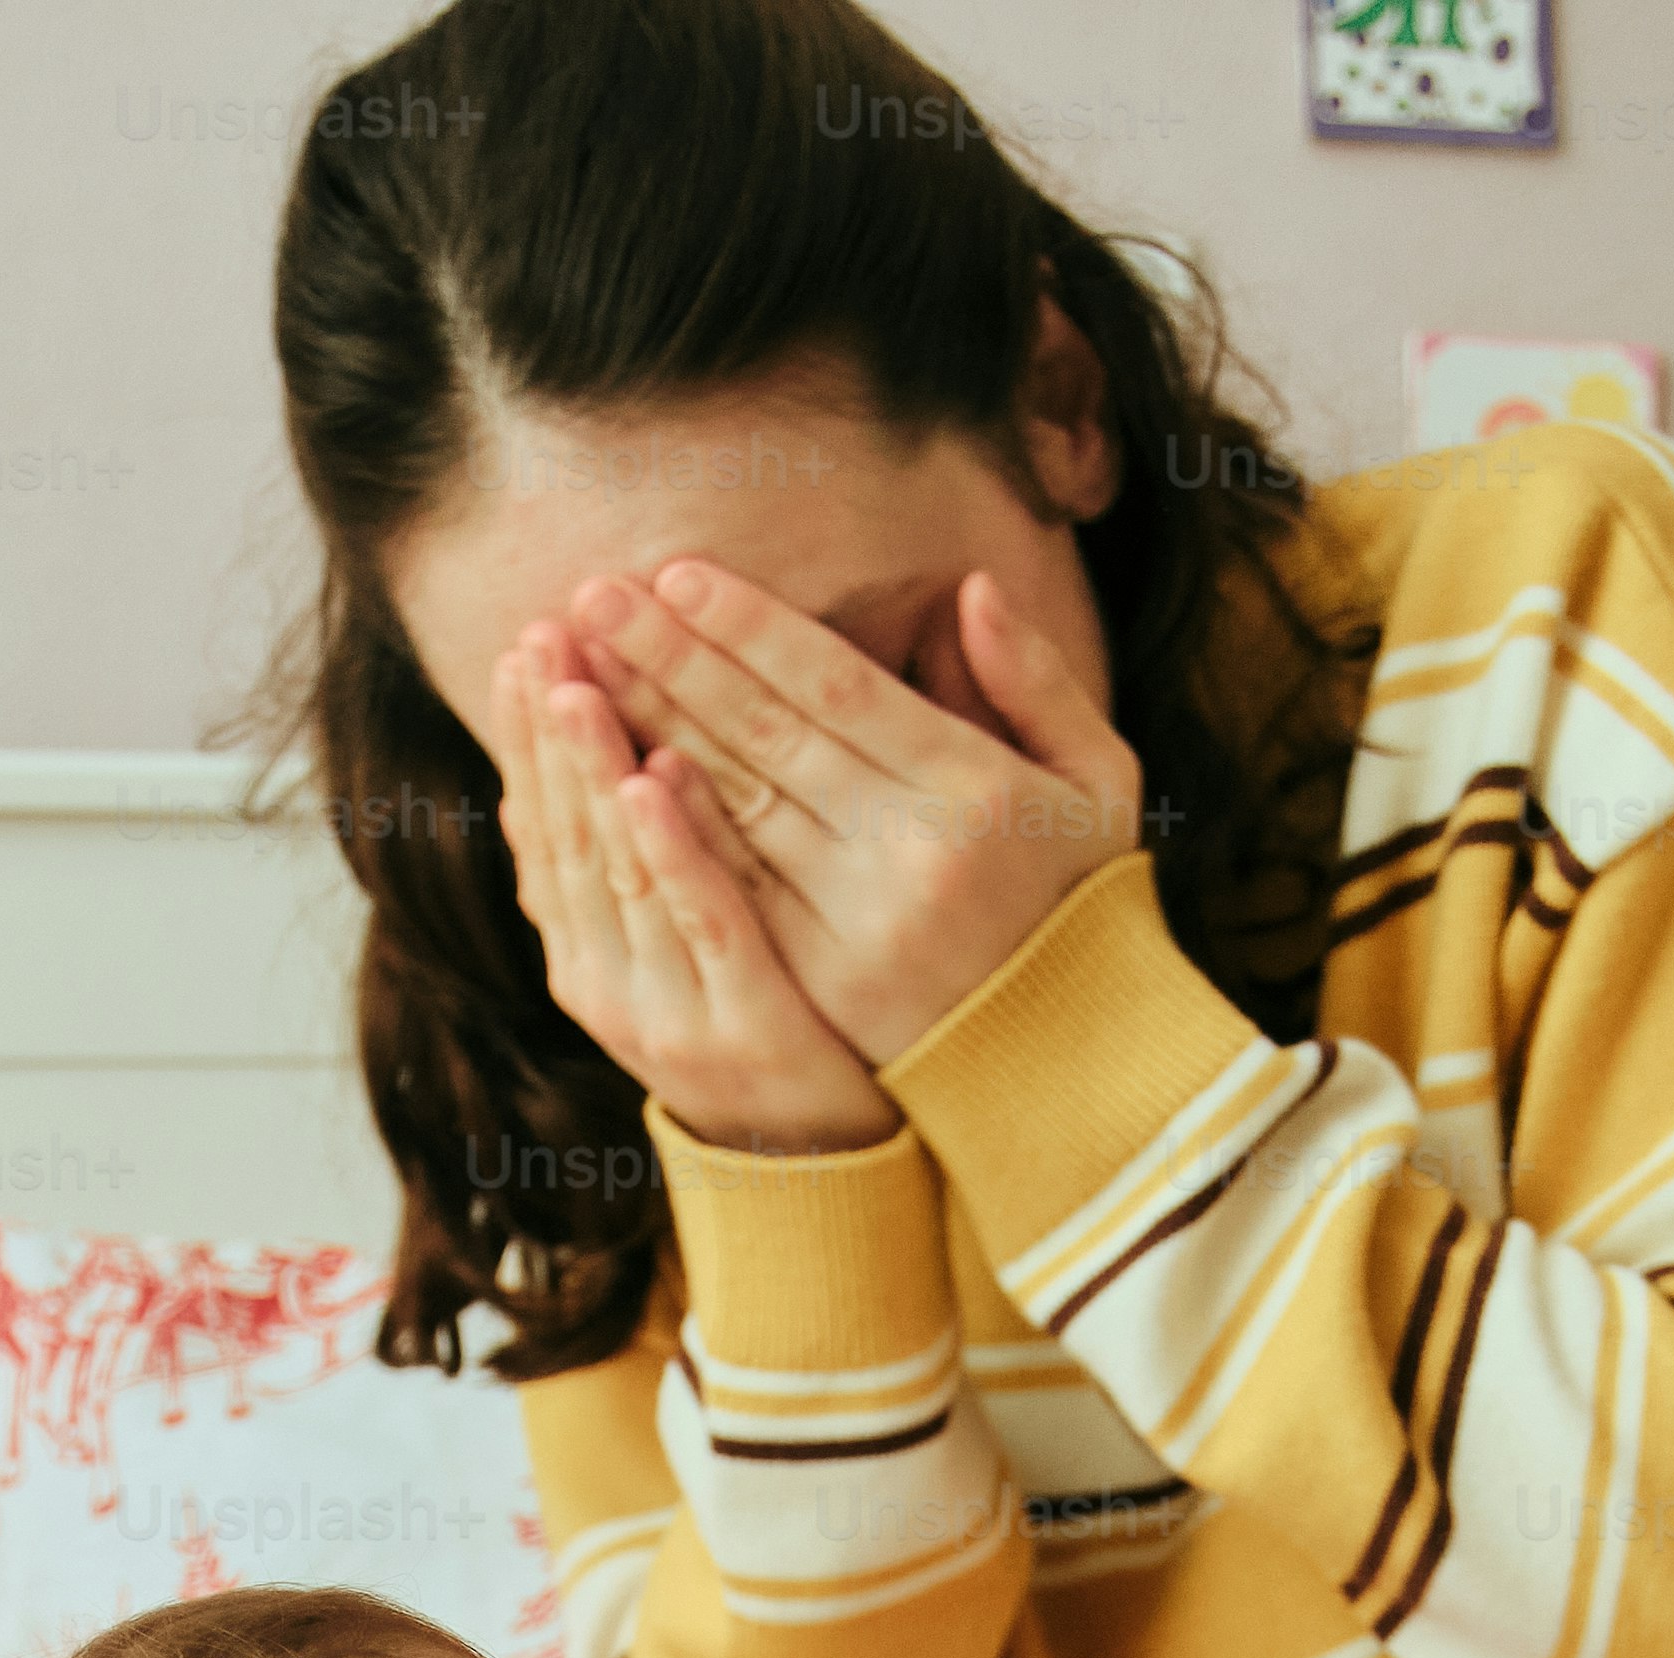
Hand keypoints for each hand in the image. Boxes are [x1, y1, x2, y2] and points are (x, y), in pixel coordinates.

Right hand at [487, 622, 902, 1159]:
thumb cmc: (755, 1030)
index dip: (523, 740)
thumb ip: (622, 866)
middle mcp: (607, 982)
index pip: (541, 829)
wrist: (819, 1165)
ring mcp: (668, 1010)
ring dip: (595, 772)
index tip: (517, 649)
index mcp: (584, 954)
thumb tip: (556, 773)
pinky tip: (658, 778)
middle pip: (568, 836)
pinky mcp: (743, 1027)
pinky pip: (704, 920)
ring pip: (619, 871)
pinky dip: (675, 849)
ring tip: (578, 684)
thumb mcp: (668, 955)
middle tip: (539, 635)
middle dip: (547, 731)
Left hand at [567, 557, 1152, 1066]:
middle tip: (593, 594)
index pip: (838, 686)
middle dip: (670, 660)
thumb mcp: (1099, 782)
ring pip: (730, 810)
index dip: (752, 626)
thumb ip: (1037, 681)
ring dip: (642, 732)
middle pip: (765, 738)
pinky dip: (668, 833)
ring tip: (574, 671)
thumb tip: (972, 586)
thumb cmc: (1080, 904)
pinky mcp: (818, 989)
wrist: (1069, 1069)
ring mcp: (856, 929)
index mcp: (973, 790)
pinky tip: (611, 777)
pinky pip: (727, 892)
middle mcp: (908, 857)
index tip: (677, 572)